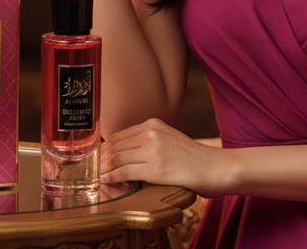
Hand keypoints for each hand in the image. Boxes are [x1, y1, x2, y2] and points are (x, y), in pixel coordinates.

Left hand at [100, 118, 228, 197]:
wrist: (214, 167)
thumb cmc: (192, 158)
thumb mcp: (169, 140)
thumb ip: (148, 142)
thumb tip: (124, 154)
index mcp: (154, 124)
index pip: (119, 135)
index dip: (105, 149)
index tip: (98, 159)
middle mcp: (151, 132)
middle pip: (115, 146)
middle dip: (101, 159)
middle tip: (92, 171)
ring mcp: (153, 149)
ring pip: (116, 158)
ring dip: (103, 169)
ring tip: (96, 177)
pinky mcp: (155, 168)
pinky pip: (124, 172)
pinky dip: (111, 177)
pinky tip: (106, 181)